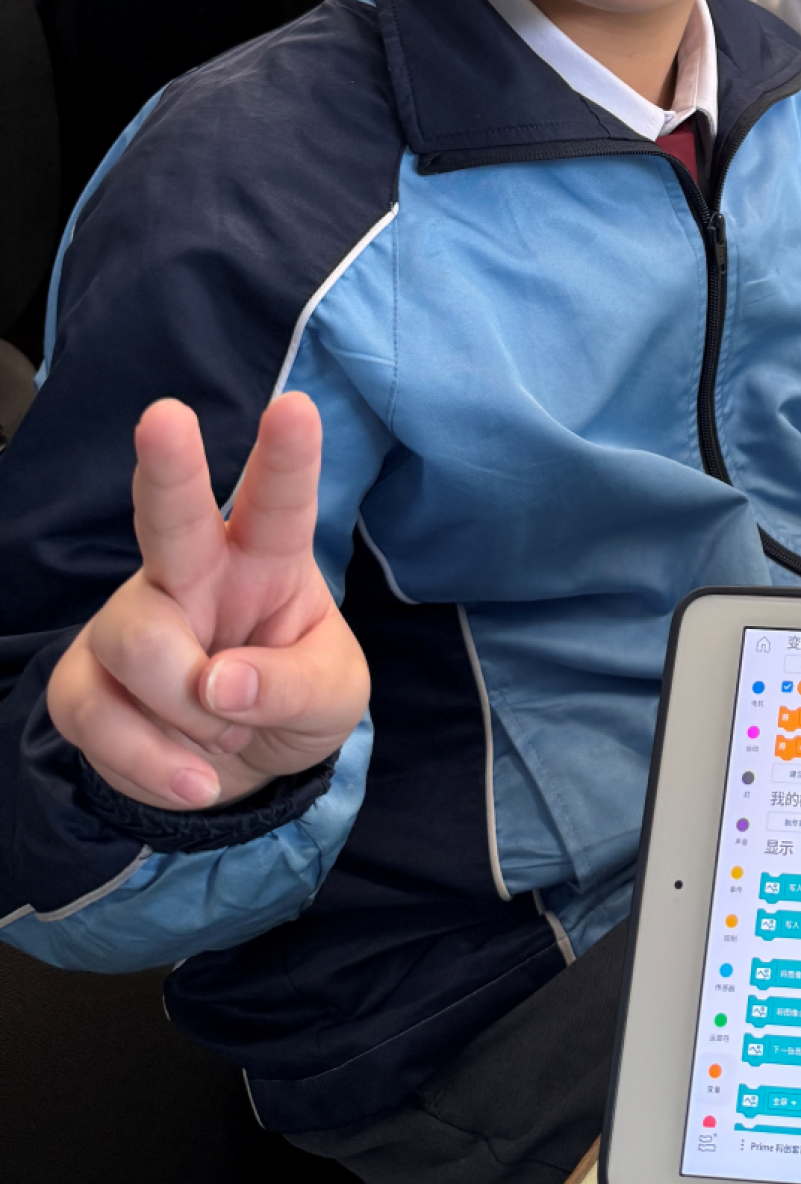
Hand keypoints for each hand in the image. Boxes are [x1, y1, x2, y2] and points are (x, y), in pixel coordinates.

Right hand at [47, 395, 368, 813]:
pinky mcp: (85, 680)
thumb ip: (291, 685)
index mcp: (267, 557)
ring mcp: (132, 620)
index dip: (287, 458)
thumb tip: (217, 685)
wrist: (240, 774)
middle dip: (167, 467)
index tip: (295, 408)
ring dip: (191, 710)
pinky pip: (100, 716)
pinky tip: (193, 775)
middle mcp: (193, 572)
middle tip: (165, 416)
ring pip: (140, 643)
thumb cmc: (294, 701)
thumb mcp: (332, 698)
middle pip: (172, 516)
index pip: (280, 502)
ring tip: (225, 734)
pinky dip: (154, 761)